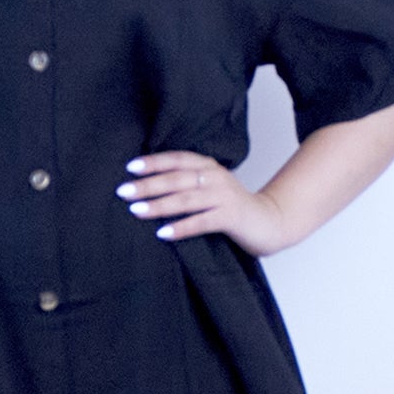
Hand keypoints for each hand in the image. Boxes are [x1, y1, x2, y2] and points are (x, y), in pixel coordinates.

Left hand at [115, 149, 294, 257]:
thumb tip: (147, 187)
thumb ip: (187, 183)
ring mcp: (224, 196)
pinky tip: (162, 233)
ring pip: (186, 199)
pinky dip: (181, 227)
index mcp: (208, 166)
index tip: (129, 168)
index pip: (176, 160)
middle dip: (148, 185)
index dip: (153, 162)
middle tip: (123, 191)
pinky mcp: (231, 217)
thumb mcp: (210, 188)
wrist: (269, 221)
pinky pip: (201, 222)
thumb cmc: (231, 207)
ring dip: (159, 205)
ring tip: (136, 211)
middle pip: (176, 178)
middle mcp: (216, 177)